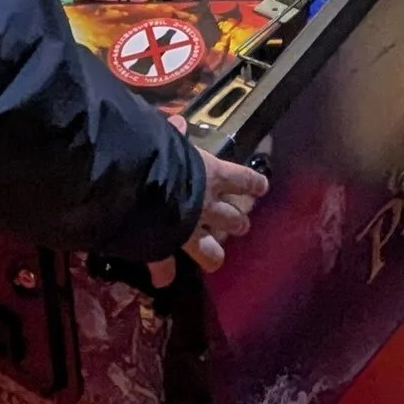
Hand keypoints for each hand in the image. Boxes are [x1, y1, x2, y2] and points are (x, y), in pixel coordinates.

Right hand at [148, 146, 269, 284]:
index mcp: (211, 174)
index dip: (253, 184)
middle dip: (238, 223)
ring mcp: (191, 229)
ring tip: (214, 259)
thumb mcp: (168, 136)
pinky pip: (166, 264)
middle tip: (240, 226)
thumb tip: (179, 123)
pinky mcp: (168, 245)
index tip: (262, 188)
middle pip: (233, 219)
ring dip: (213, 254)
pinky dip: (163, 272)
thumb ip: (174, 133)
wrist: (141, 183)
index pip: (242, 179)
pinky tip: (162, 280)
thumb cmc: (158, 152)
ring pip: (211, 249)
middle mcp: (207, 204)